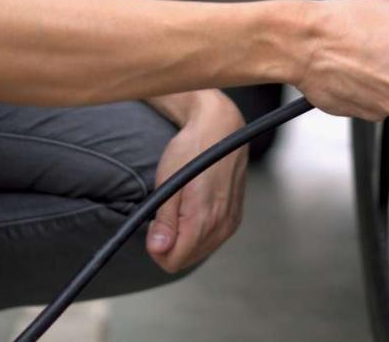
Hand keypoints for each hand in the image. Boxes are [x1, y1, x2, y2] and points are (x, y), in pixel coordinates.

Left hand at [146, 91, 247, 272]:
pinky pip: (211, 240)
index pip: (174, 260)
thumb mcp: (169, 182)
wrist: (222, 129)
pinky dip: (197, 233)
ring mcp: (231, 223)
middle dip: (169, 245)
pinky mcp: (235, 218)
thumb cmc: (193, 149)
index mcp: (203, 219)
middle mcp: (221, 225)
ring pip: (199, 252)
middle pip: (186, 260)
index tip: (153, 225)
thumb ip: (165, 221)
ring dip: (183, 239)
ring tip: (179, 208)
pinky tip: (193, 211)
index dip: (156, 249)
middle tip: (163, 215)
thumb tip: (158, 250)